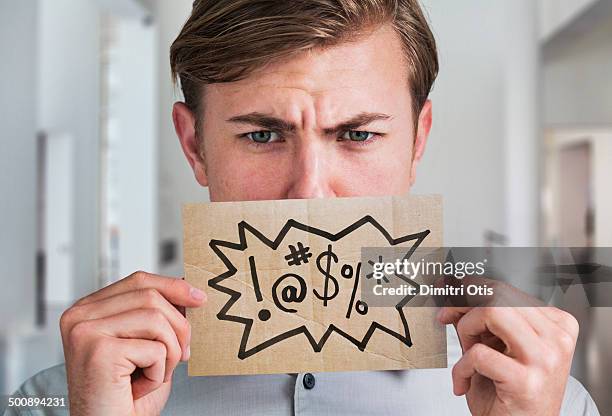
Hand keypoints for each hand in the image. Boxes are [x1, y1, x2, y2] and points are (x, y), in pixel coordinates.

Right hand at [59, 271, 205, 415]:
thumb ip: (157, 314)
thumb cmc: (126, 396)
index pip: (138, 281)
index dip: (173, 287)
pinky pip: (154, 348)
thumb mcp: (146, 344)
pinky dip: (159, 372)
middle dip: (178, 327)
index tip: (198, 298)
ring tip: (157, 373)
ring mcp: (85, 332)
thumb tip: (188, 291)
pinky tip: (140, 386)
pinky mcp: (98, 351)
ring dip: (170, 352)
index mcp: (88, 310)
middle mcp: (79, 317)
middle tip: (182, 354)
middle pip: (150, 296)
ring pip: (156, 319)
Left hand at [438, 304, 578, 415]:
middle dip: (464, 306)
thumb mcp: (494, 346)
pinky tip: (464, 381)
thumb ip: (479, 318)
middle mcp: (556, 339)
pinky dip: (461, 367)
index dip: (469, 291)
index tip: (448, 296)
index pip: (506, 290)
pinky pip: (479, 353)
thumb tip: (451, 288)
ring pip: (492, 313)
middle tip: (448, 320)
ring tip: (466, 353)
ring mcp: (545, 359)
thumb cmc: (507, 393)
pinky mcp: (526, 381)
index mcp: (555, 325)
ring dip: (466, 330)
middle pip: (498, 296)